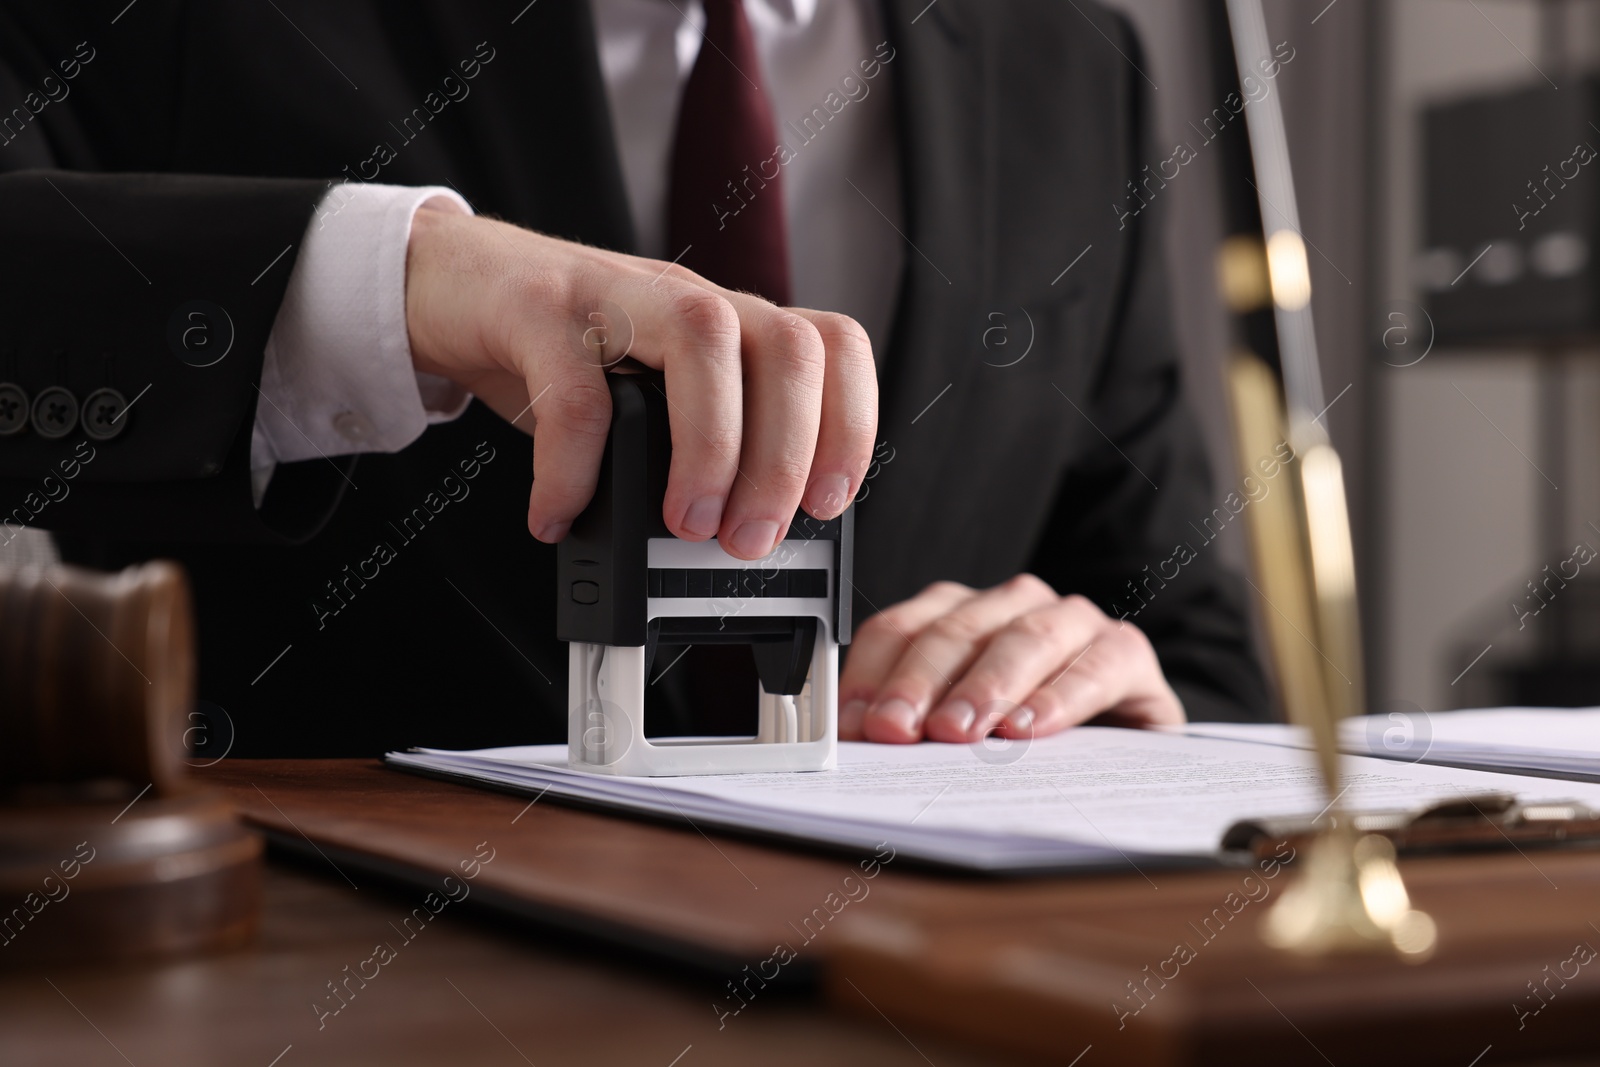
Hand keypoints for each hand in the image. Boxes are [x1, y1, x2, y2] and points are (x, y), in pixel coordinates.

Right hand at [404, 204, 876, 557]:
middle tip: (749, 538)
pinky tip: (559, 513)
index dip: (849, 423)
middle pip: (787, 346)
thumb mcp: (651, 400)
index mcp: (730, 326)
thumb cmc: (565, 357)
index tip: (827, 503)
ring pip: (703, 339)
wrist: (450, 287)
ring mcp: (615, 295)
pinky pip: (574, 386)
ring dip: (711, 448)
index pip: (832, 346)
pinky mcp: (538, 309)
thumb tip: (742, 542)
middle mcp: (686, 300)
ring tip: (683, 525)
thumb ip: (701, 450)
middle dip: (784, 458)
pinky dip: (574, 468)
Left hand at [838, 575, 1184, 742]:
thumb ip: (911, 726)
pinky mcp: (1125, 651)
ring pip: (1023, 636)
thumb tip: (856, 740)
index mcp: (956, 614)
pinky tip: (1031, 728)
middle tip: (898, 730)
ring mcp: (1071, 621)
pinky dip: (1060, 696)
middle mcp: (1010, 605)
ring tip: (960, 732)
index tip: (857, 724)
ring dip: (986, 685)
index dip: (874, 675)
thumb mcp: (960, 733)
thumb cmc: (1028, 735)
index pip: (899, 629)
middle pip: (954, 630)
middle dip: (920, 682)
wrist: (1125, 744)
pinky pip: (1095, 663)